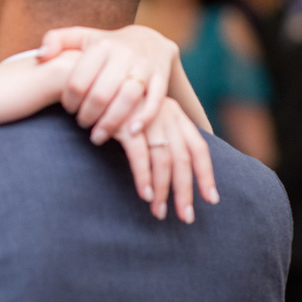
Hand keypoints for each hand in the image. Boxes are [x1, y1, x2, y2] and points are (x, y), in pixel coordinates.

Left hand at [39, 24, 177, 140]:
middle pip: (101, 93)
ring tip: (98, 136)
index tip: (68, 109)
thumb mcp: (81, 37)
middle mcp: (123, 53)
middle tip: (82, 124)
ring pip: (127, 98)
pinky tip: (129, 133)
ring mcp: (144, 65)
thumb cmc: (107, 45)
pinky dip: (143, 119)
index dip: (70, 100)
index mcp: (100, 45)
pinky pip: (154, 101)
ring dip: (111, 122)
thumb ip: (56, 41)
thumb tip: (41, 57)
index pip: (78, 79)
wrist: (149, 40)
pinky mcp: (161, 77)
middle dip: (88, 115)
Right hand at [114, 98, 218, 221]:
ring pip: (163, 159)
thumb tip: (174, 171)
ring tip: (158, 212)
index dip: (206, 175)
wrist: (89, 84)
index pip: (198, 147)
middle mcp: (166, 113)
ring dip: (163, 190)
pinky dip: (144, 177)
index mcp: (175, 114)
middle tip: (186, 217)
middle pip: (183, 158)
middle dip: (185, 190)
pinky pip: (140, 156)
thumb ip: (161, 137)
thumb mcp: (146, 118)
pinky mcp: (126, 122)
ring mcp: (147, 117)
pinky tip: (146, 195)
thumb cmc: (117, 108)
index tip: (212, 200)